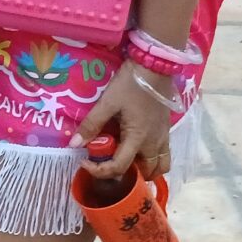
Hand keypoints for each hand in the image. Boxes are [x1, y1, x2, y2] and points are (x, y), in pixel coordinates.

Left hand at [74, 64, 174, 182]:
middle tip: (110, 163)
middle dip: (129, 175)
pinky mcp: (167, 129)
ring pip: (161, 165)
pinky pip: (164, 153)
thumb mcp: (108, 102)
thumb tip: (74, 144)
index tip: (86, 162)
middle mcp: (154, 143)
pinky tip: (138, 146)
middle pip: (147, 172)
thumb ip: (91, 124)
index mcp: (137, 139)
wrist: (155, 66)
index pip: (119, 167)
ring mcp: (164, 137)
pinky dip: (153, 159)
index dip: (100, 171)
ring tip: (128, 160)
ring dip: (146, 169)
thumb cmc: (131, 84)